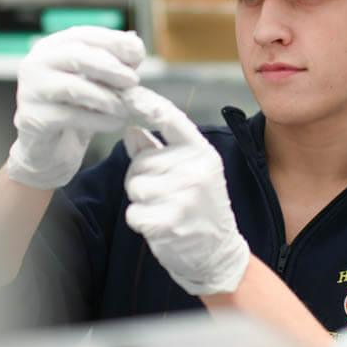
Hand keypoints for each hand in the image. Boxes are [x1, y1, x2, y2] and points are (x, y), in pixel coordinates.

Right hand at [7, 27, 145, 189]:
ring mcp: (29, 91)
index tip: (138, 52)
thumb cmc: (77, 109)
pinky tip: (115, 123)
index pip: (82, 35)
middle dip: (110, 67)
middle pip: (75, 56)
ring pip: (74, 87)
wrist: (52, 149)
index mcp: (51, 47)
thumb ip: (115, 62)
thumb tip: (135, 44)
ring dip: (107, 97)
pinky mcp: (32, 119)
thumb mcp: (98, 82)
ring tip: (126, 107)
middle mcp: (35, 63)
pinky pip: (72, 116)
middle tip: (133, 80)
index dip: (112, 41)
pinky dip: (100, 120)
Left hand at [121, 87, 249, 295]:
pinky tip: (162, 226)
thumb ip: (157, 150)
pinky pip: (134, 212)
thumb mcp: (186, 172)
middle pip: (141, 162)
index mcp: (202, 152)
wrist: (218, 252)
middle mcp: (196, 169)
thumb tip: (130, 129)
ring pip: (135, 187)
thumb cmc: (198, 208)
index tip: (127, 93)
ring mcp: (186, 195)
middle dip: (142, 178)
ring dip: (141, 202)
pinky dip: (141, 221)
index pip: (172, 119)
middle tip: (165, 195)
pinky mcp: (172, 221)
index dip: (147, 104)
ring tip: (165, 209)